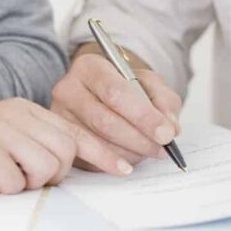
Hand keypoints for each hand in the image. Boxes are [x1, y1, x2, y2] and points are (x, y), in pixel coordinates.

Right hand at [0, 98, 131, 193]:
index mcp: (25, 109)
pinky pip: (14, 182)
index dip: (102, 153)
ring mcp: (1, 129)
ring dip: (27, 183)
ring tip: (1, 176)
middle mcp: (17, 114)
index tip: (123, 170)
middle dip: (55, 174)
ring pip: (46, 168)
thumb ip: (31, 142)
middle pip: (66, 151)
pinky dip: (2, 188)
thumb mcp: (1, 134)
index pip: (74, 130)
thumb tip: (64, 167)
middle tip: (25, 178)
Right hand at [51, 48, 182, 167]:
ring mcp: (60, 117)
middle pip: (104, 121)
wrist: (101, 95)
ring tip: (150, 151)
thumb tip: (170, 128)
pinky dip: (115, 162)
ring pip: (97, 142)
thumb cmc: (125, 88)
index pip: (115, 92)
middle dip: (139, 139)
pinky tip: (131, 159)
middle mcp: (67, 90)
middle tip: (162, 148)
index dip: (143, 116)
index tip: (166, 133)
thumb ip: (164, 101)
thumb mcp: (149, 84)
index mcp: (89, 68)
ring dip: (130, 153)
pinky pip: (89, 158)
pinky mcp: (62, 140)